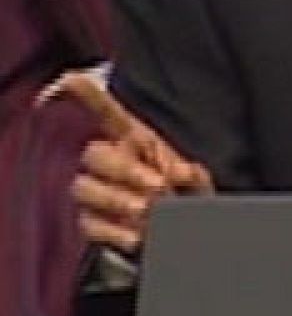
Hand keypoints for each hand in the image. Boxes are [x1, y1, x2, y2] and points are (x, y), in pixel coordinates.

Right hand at [58, 72, 213, 255]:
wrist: (182, 233)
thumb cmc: (184, 197)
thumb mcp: (197, 182)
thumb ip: (193, 174)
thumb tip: (181, 172)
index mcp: (134, 141)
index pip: (107, 113)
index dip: (88, 95)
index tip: (70, 80)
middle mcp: (109, 163)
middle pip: (94, 154)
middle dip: (125, 170)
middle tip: (158, 186)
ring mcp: (95, 193)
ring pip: (84, 188)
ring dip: (117, 200)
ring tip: (148, 211)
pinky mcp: (91, 223)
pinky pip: (89, 224)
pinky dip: (114, 231)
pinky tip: (137, 235)